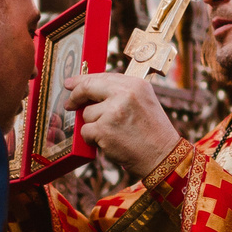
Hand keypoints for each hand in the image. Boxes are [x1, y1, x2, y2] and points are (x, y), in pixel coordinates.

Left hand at [62, 72, 180, 175]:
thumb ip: (121, 92)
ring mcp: (113, 111)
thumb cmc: (152, 132)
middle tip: (69, 104)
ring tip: (113, 133)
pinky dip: (92, 140)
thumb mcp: (143, 101)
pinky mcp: (104, 130)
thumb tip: (90, 90)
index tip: (71, 83)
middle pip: (87, 88)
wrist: (162, 156)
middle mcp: (124, 94)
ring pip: (87, 114)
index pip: (102, 76)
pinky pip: (85, 131)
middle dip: (75, 96)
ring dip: (93, 125)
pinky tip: (109, 142)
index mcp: (135, 84)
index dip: (82, 80)